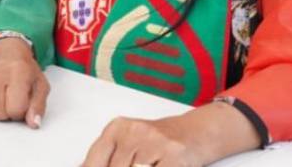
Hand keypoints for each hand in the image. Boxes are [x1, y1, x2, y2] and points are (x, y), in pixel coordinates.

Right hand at [0, 38, 49, 127]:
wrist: (7, 52)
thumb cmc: (24, 70)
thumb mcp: (40, 86)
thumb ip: (39, 106)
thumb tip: (34, 123)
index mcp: (19, 71)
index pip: (16, 109)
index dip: (21, 111)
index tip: (22, 101)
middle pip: (0, 114)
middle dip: (8, 112)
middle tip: (11, 97)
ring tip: (1, 96)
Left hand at [82, 114, 204, 166]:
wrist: (198, 131)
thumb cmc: (160, 141)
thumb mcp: (128, 143)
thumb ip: (105, 159)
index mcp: (117, 128)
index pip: (94, 163)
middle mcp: (134, 131)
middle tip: (137, 166)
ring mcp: (155, 143)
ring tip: (149, 163)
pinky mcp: (173, 156)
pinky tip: (157, 165)